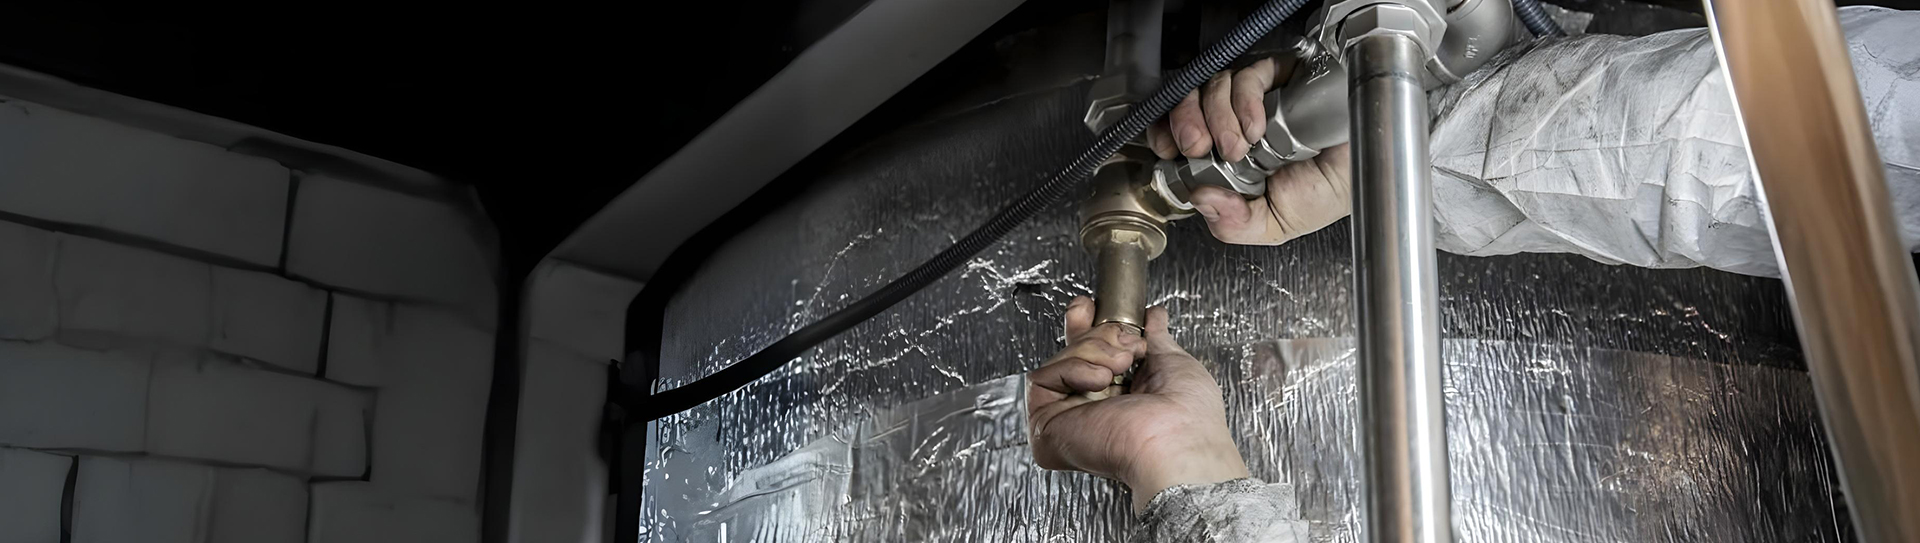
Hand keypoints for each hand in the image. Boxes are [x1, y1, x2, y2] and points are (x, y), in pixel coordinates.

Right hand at [1027, 297, 1248, 512]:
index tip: (1092, 307)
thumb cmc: (1188, 416)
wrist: (1177, 440)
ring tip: (1120, 366)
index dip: (1088, 328)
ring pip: (1060, 360)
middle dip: (1094, 333)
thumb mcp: (1174, 362)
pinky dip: (1073, 368)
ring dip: (1094, 351)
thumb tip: (1154, 316)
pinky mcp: (1047, 426)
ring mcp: (1068, 418)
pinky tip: (1099, 380)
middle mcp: (1093, 410)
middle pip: (1072, 353)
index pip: (1091, 357)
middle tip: (1123, 342)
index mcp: (1122, 399)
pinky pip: (1043, 378)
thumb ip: (1156, 339)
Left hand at [1146, 58, 1354, 245]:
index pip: (1182, 134)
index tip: (1169, 149)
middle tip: (1198, 145)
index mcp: (1228, 157)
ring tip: (1239, 145)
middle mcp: (1237, 124)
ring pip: (1213, 86)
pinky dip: (1245, 101)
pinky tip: (1259, 126)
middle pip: (1189, 104)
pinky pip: (1248, 75)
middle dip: (1185, 123)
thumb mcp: (1275, 224)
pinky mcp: (1279, 77)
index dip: (1168, 134)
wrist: (1374, 170)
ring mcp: (1256, 99)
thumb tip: (1201, 201)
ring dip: (1217, 116)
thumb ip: (1235, 224)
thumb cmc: (1332, 192)